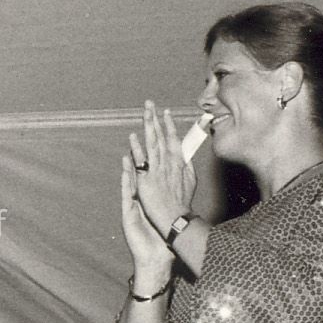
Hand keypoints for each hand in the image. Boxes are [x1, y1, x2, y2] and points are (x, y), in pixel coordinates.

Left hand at [127, 100, 196, 237]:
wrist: (175, 219)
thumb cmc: (181, 203)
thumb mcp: (189, 182)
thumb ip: (187, 167)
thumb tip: (186, 155)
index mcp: (179, 164)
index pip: (173, 140)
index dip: (169, 125)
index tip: (166, 112)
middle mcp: (169, 164)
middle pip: (161, 137)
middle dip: (155, 118)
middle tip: (150, 103)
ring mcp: (158, 171)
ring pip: (152, 144)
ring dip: (148, 126)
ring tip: (144, 112)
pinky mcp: (148, 180)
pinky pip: (142, 161)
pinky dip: (138, 148)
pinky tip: (133, 137)